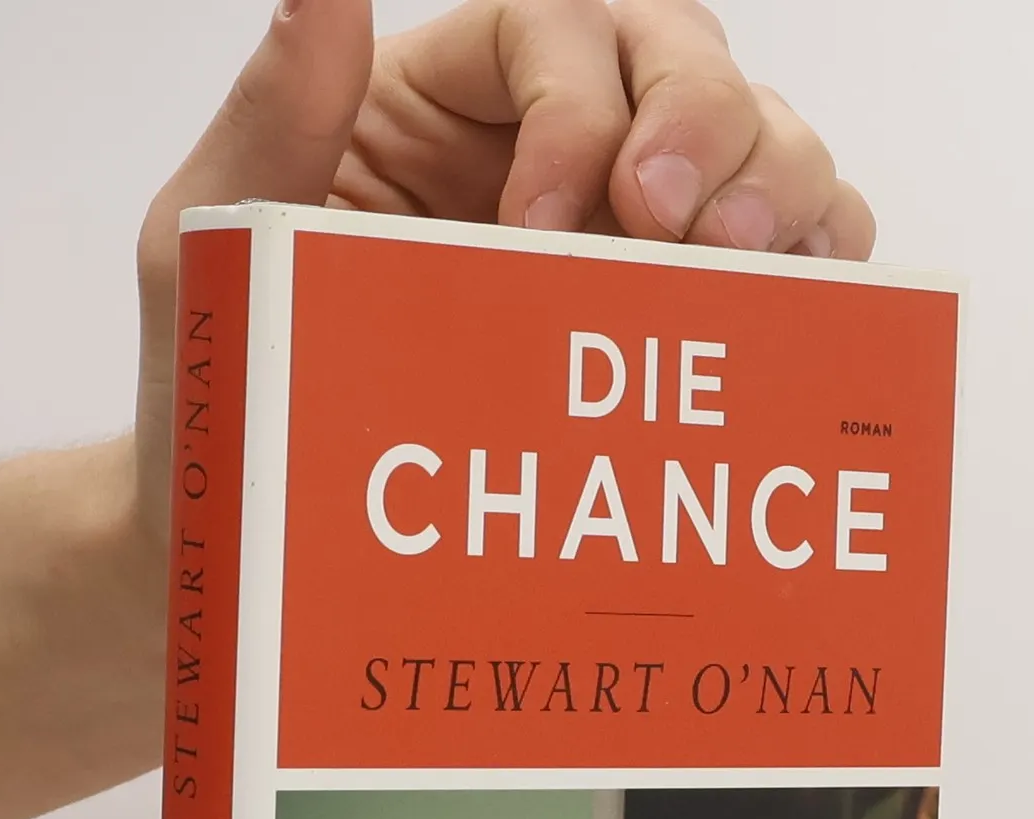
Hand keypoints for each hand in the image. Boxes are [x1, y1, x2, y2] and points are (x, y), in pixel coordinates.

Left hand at [132, 0, 875, 544]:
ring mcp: (623, 236)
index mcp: (443, 105)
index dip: (573, 104)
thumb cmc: (232, 398)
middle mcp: (548, 147)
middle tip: (665, 231)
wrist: (273, 551)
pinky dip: (818, 275)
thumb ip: (268, 120)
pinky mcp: (670, 326)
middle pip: (682, 58)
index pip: (556, 25)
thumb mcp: (215, 247)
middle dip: (703, 127)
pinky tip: (789, 321)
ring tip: (739, 273)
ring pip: (758, 146)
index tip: (532, 228)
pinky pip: (788, 264)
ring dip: (778, 188)